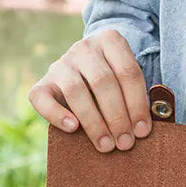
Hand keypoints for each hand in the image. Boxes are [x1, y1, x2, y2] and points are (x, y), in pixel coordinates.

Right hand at [28, 29, 151, 152]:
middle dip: (117, 116)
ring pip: (75, 90)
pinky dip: (57, 114)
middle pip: (103, 82)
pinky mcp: (42, 82)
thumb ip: (138, 97)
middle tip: (126, 143)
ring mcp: (61, 63)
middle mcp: (84, 48)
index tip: (142, 131)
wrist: (83, 71)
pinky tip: (73, 129)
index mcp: (110, 41)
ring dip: (94, 122)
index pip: (128, 72)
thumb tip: (143, 129)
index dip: (137, 104)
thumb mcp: (129, 81)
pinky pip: (42, 98)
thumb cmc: (116, 83)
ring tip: (106, 145)